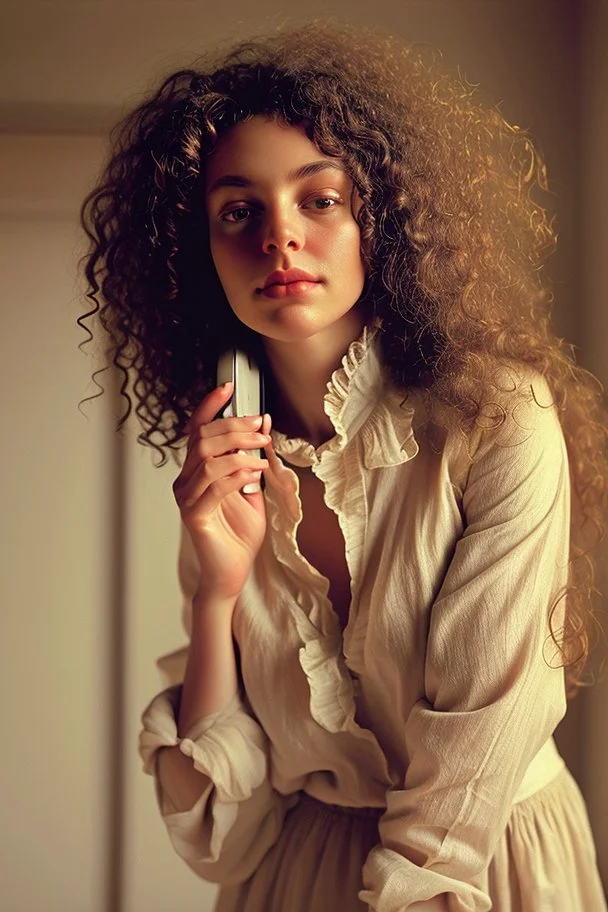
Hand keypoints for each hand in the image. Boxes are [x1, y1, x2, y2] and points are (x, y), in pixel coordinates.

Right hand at [172, 383, 271, 602]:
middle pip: (203, 439)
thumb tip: (261, 426)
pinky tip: (255, 474)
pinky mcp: (194, 515)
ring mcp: (187, 498)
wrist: (231, 572)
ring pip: (208, 459)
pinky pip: (215, 485)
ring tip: (261, 454)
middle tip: (259, 427)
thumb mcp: (251, 489)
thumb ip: (252, 460)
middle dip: (234, 427)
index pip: (196, 430)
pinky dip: (238, 474)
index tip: (229, 387)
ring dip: (239, 450)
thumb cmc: (238, 534)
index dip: (210, 406)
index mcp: (196, 471)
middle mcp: (186, 481)